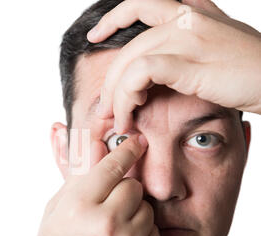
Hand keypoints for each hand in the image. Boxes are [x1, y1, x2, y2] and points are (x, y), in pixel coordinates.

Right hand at [20, 134, 161, 235]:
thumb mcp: (55, 211)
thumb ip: (77, 177)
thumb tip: (96, 143)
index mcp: (78, 207)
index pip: (112, 165)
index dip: (126, 149)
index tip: (137, 140)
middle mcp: (105, 223)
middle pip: (133, 185)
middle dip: (122, 189)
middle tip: (107, 205)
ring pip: (146, 207)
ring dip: (132, 212)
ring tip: (111, 230)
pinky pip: (154, 231)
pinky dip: (141, 234)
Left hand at [87, 0, 260, 133]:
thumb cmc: (252, 71)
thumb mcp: (219, 46)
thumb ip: (189, 44)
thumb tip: (160, 65)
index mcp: (193, 11)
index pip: (142, 3)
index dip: (114, 18)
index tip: (95, 37)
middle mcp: (188, 17)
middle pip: (129, 42)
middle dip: (109, 78)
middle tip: (104, 107)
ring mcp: (189, 36)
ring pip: (130, 60)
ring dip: (115, 93)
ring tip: (116, 118)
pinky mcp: (191, 60)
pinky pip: (142, 73)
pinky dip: (128, 94)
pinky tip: (131, 111)